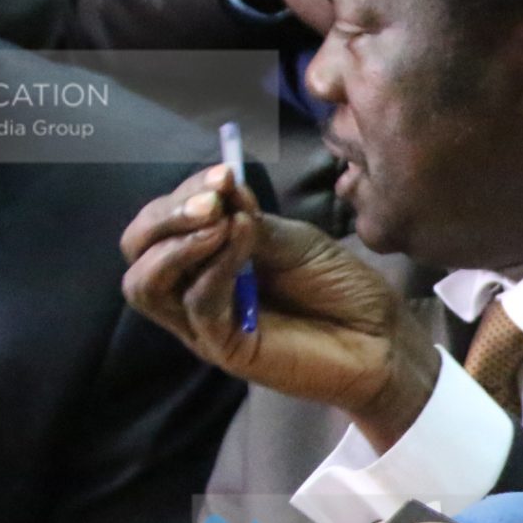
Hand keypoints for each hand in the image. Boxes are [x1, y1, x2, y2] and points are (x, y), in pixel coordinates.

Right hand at [120, 165, 439, 446]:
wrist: (384, 338)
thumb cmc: (340, 288)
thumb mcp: (293, 241)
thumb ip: (250, 220)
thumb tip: (219, 187)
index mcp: (206, 260)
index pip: (161, 224)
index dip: (184, 194)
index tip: (223, 174)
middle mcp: (194, 292)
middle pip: (138, 253)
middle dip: (165, 217)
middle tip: (210, 200)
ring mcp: (204, 324)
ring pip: (147, 285)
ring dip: (177, 243)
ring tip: (221, 220)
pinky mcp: (224, 348)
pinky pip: (198, 304)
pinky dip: (216, 266)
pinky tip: (244, 239)